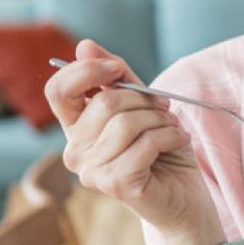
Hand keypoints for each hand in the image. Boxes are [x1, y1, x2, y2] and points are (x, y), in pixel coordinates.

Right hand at [44, 39, 214, 236]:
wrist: (185, 199)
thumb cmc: (164, 152)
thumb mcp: (143, 105)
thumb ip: (116, 77)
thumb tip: (84, 45)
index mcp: (77, 129)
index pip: (58, 91)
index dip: (87, 71)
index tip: (117, 69)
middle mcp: (75, 152)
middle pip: (103, 104)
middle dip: (144, 100)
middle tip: (165, 109)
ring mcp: (92, 171)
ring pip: (126, 123)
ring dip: (161, 120)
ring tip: (173, 128)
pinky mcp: (114, 184)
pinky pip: (145, 143)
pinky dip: (171, 136)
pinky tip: (179, 141)